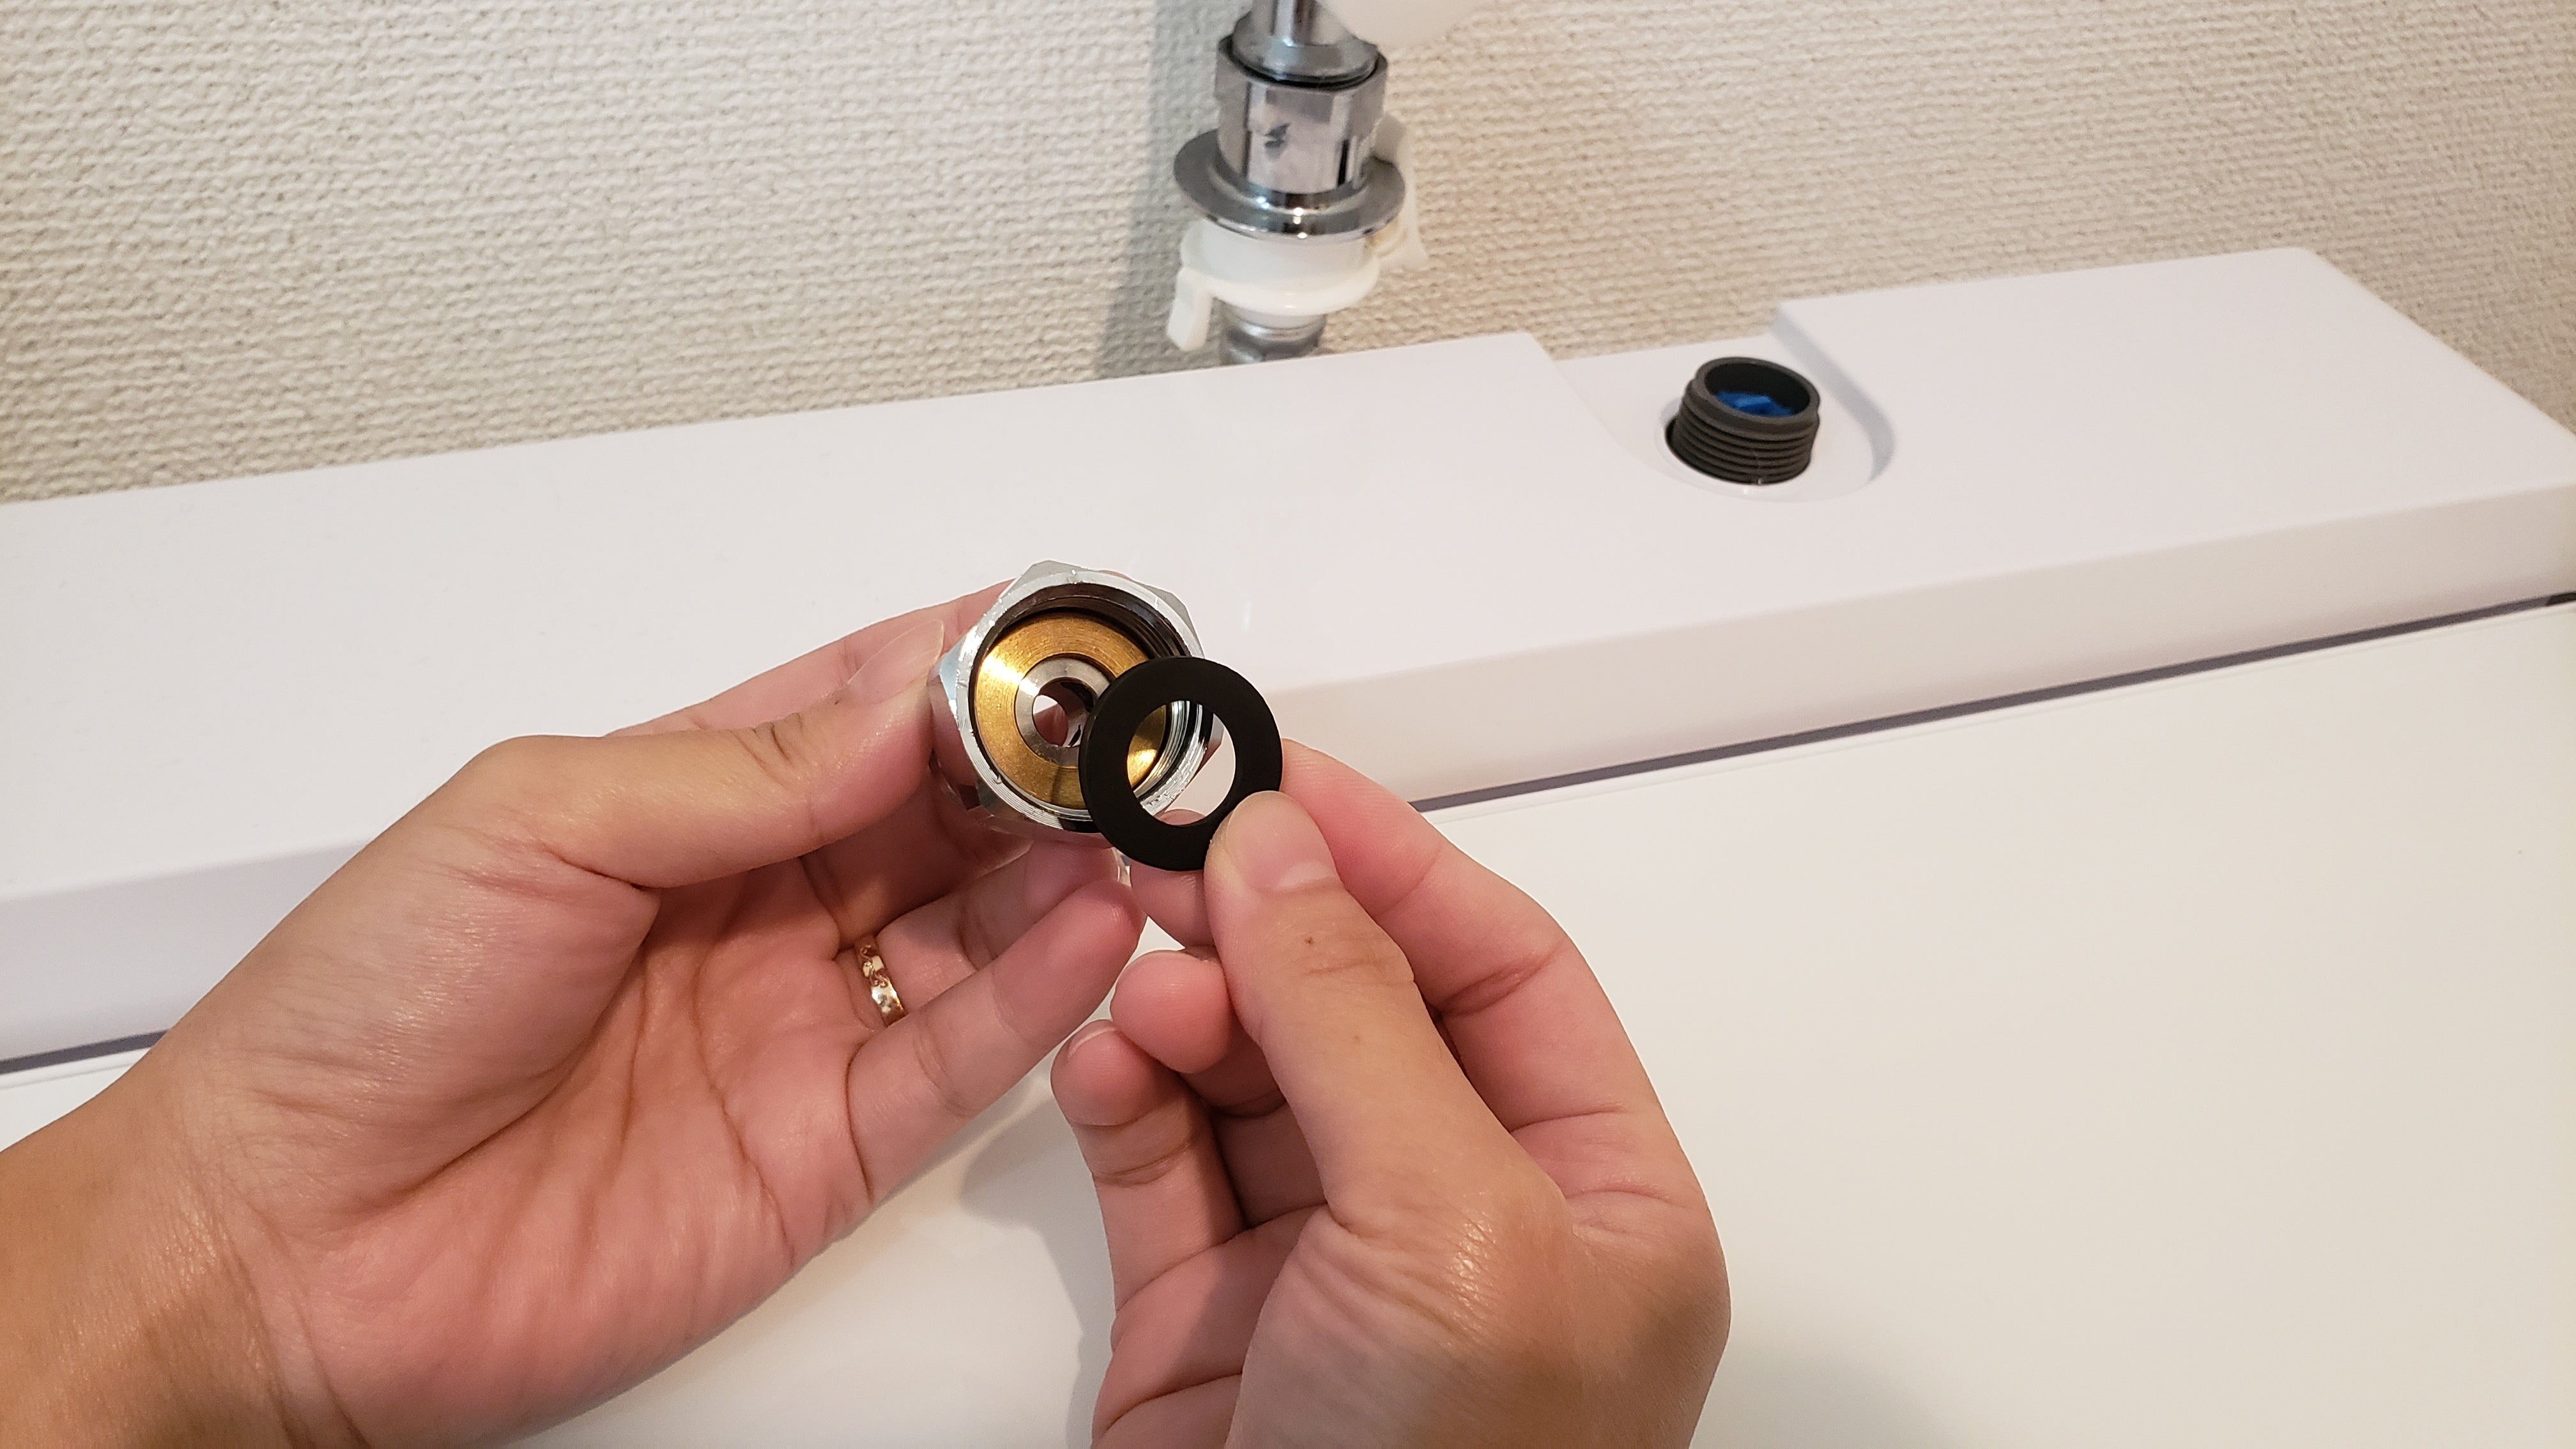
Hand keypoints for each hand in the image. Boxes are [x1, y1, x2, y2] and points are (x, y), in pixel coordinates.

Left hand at [0, 589, 1145, 1445]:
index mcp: (678, 807)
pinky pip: (960, 1060)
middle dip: (1037, 764)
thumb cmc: (355, 1019)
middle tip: (1121, 726)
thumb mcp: (535, 825)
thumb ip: (735, 772)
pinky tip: (1084, 930)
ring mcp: (798, 1028)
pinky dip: (1038, 995)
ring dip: (1059, 871)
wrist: (282, 1247)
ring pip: (977, 930)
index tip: (1056, 631)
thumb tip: (899, 706)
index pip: (859, 711)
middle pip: (939, 816)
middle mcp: (755, 911)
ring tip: (1123, 824)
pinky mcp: (824, 1149)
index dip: (964, 667)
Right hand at [1051, 746, 1726, 1446]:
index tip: (1282, 780)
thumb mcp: (1448, 1222)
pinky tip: (1106, 1059)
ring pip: (1250, 1075)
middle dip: (1266, 925)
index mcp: (1594, 1198)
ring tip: (1139, 972)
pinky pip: (1162, 1165)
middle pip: (1364, 1008)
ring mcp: (1331, 1270)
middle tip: (1171, 848)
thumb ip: (1361, 1017)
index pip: (1500, 969)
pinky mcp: (1207, 1321)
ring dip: (1187, 1005)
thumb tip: (1283, 848)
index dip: (1390, 862)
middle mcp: (1469, 1222)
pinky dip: (1125, 1097)